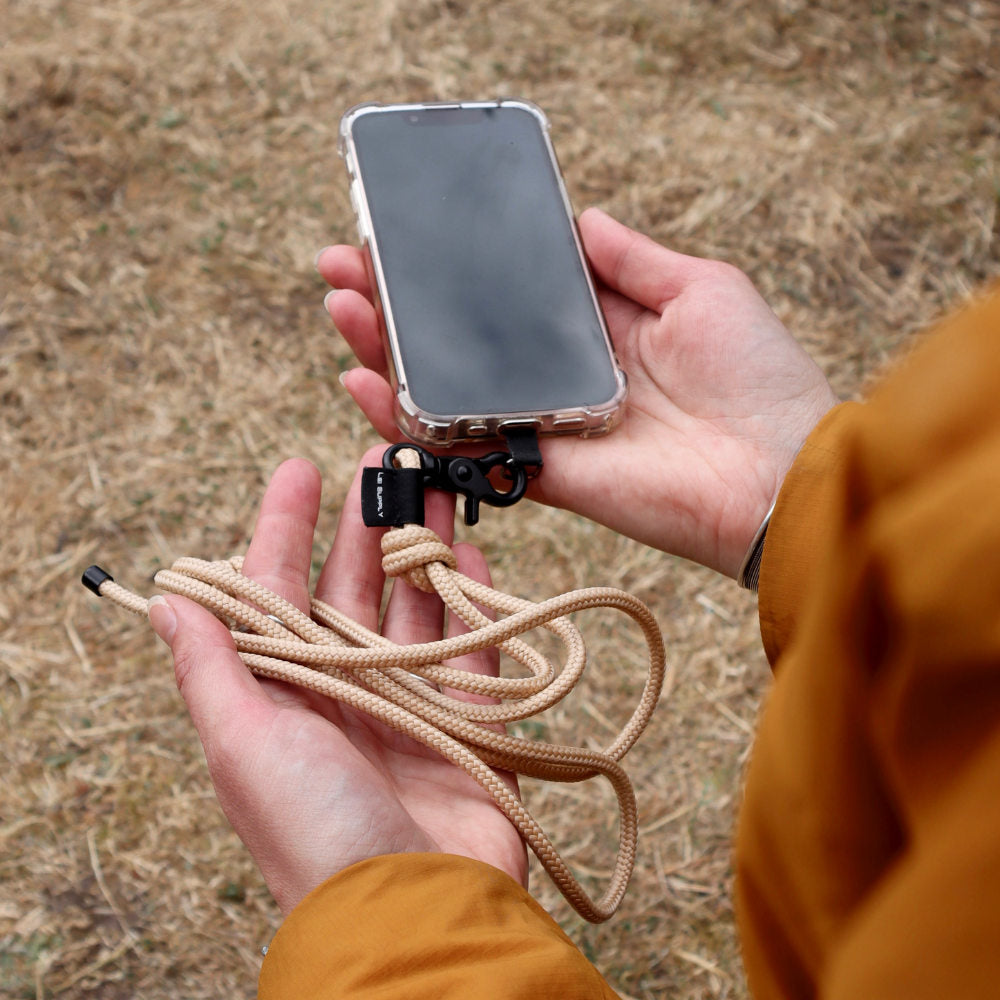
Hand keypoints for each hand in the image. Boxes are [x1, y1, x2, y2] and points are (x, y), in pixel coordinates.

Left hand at [148, 454, 526, 914]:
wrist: (414, 915)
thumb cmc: (314, 832)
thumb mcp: (244, 745)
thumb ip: (212, 669)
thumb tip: (168, 598)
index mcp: (285, 694)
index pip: (280, 592)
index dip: (284, 528)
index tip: (298, 469)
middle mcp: (345, 693)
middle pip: (354, 588)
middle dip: (367, 521)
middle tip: (387, 459)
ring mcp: (411, 707)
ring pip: (416, 607)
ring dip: (423, 548)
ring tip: (436, 489)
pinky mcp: (471, 727)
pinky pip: (475, 650)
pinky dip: (477, 603)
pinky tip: (473, 557)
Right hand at [318, 208, 836, 576]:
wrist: (780, 475)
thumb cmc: (759, 378)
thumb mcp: (702, 288)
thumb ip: (633, 258)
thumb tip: (582, 218)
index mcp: (599, 329)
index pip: (508, 292)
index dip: (457, 266)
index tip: (405, 234)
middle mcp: (562, 376)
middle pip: (464, 337)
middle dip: (402, 301)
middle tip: (346, 264)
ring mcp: (545, 425)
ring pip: (449, 391)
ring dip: (389, 351)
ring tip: (343, 307)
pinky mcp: (539, 473)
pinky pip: (462, 450)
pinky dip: (410, 423)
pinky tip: (366, 383)